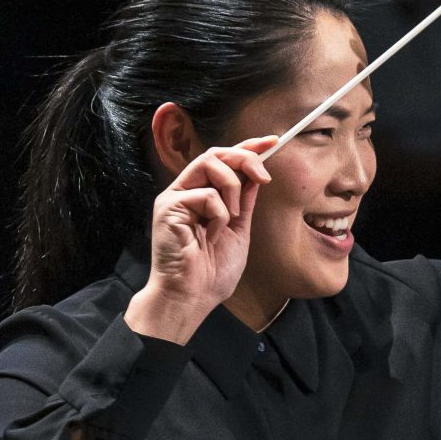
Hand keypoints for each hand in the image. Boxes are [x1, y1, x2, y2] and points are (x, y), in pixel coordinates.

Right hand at [126, 139, 274, 342]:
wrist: (192, 297)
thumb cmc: (212, 271)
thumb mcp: (238, 229)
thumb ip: (244, 201)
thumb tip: (256, 174)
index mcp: (202, 195)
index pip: (224, 160)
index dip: (248, 147)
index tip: (273, 141)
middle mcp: (185, 191)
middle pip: (215, 153)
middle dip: (245, 158)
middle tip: (264, 176)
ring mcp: (174, 198)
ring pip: (209, 163)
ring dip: (231, 188)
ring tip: (233, 218)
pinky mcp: (167, 207)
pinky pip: (205, 195)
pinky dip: (219, 215)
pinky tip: (211, 237)